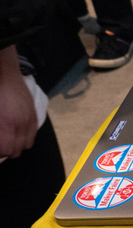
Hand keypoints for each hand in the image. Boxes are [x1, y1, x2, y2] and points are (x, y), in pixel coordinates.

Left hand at [0, 45, 38, 159]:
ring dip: (16, 145)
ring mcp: (28, 120)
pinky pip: (32, 134)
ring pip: (26, 145)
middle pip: (16, 151)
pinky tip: (16, 132)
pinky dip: (24, 137)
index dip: (0, 152)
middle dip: (6, 150)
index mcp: (6, 124)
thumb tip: (1, 139)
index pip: (6, 150)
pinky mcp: (33, 116)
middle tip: (0, 144)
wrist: (4, 75)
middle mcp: (20, 124)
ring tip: (7, 139)